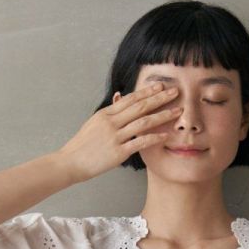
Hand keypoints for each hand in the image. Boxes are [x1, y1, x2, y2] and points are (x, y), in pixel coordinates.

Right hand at [58, 82, 180, 181]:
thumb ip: (109, 111)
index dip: (147, 91)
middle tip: (175, 92)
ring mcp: (115, 137)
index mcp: (106, 113)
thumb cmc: (83, 145)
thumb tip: (119, 96)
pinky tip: (166, 135)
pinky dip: (154, 137)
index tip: (161, 86)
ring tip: (177, 112)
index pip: (131, 98)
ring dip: (162, 116)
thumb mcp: (94, 123)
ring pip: (143, 122)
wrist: (71, 162)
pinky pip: (140, 142)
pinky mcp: (118, 152)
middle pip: (140, 106)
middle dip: (159, 98)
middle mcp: (111, 122)